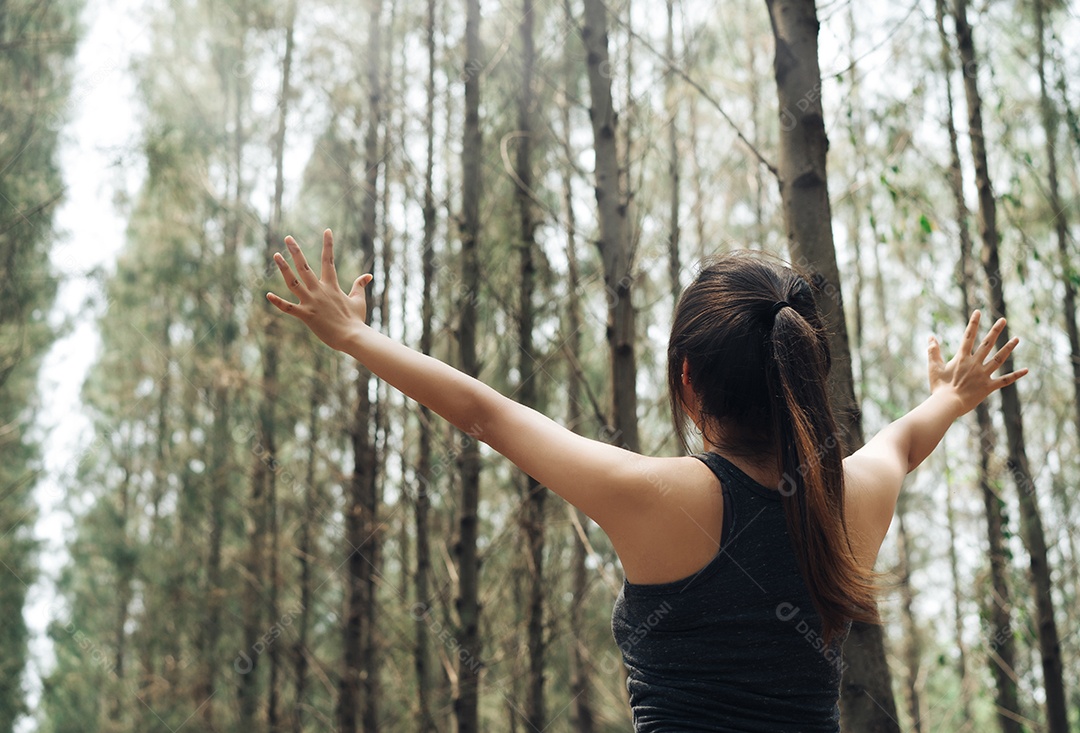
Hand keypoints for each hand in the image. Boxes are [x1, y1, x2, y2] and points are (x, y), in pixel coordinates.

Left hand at [266, 229, 372, 351]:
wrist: (353, 336)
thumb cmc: (356, 320)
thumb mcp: (358, 300)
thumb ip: (359, 286)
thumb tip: (367, 275)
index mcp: (332, 286)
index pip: (329, 261)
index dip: (328, 245)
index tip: (327, 230)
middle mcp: (320, 291)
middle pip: (305, 267)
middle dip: (296, 251)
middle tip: (288, 237)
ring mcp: (312, 302)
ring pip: (294, 282)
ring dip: (284, 269)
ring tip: (276, 255)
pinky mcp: (306, 315)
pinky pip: (289, 308)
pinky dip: (278, 302)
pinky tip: (268, 295)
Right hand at [927, 310, 1028, 414]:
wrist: (947, 404)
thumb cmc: (939, 387)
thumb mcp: (933, 367)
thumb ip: (933, 351)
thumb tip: (931, 337)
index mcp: (961, 358)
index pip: (968, 336)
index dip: (973, 323)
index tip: (978, 312)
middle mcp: (974, 364)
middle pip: (987, 344)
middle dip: (995, 330)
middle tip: (1003, 320)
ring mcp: (983, 375)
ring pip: (999, 359)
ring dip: (1008, 348)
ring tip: (1017, 339)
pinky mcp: (988, 387)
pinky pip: (1004, 381)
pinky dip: (1016, 376)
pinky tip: (1026, 370)